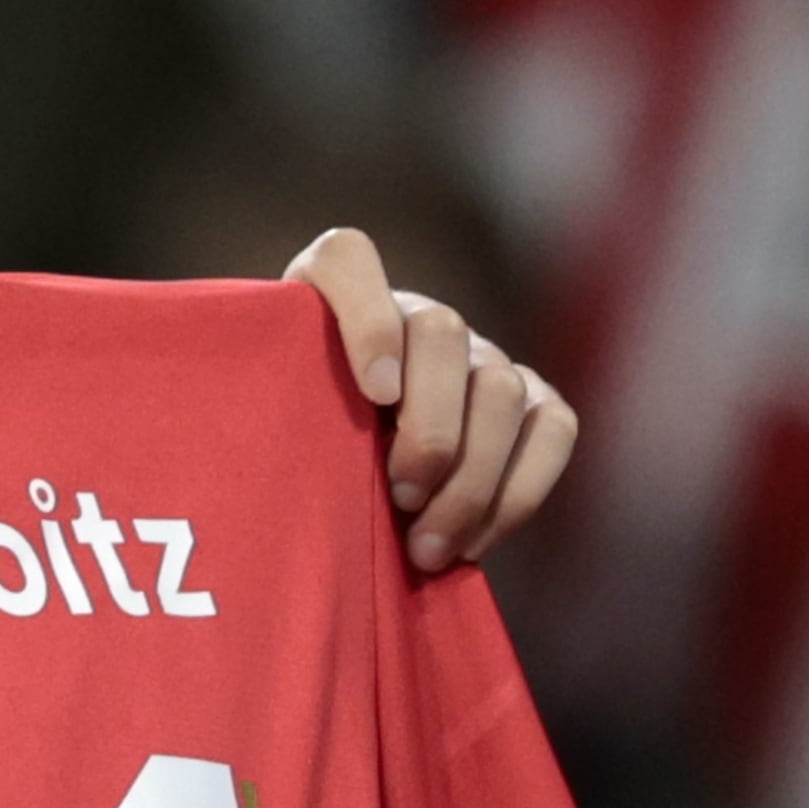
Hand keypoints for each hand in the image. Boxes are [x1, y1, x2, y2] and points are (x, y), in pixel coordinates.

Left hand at [288, 226, 580, 570]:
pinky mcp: (532, 400)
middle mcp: (416, 314)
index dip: (367, 320)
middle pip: (443, 335)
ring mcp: (480, 355)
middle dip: (429, 431)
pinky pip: (553, 429)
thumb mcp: (267, 435)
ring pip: (502, 390)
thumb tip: (255, 461)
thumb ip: (262, 419)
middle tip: (400, 499)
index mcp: (334, 300)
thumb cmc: (296, 464)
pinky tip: (470, 543)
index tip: (374, 394)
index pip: (345, 260)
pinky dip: (516, 493)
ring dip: (470, 480)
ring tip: (426, 547)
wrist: (348, 494)